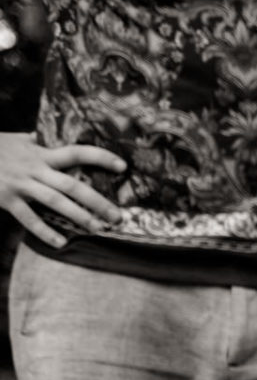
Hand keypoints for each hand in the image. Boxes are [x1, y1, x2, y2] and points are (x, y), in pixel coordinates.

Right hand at [0, 133, 125, 246]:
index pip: (76, 152)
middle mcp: (34, 168)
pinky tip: (62, 243)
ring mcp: (21, 185)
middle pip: (72, 185)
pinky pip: (28, 219)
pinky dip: (45, 232)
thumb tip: (52, 137)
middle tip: (118, 217)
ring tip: (98, 229)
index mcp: (40, 154)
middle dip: (97, 201)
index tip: (122, 166)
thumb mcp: (17, 140)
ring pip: (55, 202)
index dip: (100, 158)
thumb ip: (38, 142)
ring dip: (79, 216)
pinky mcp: (7, 199)